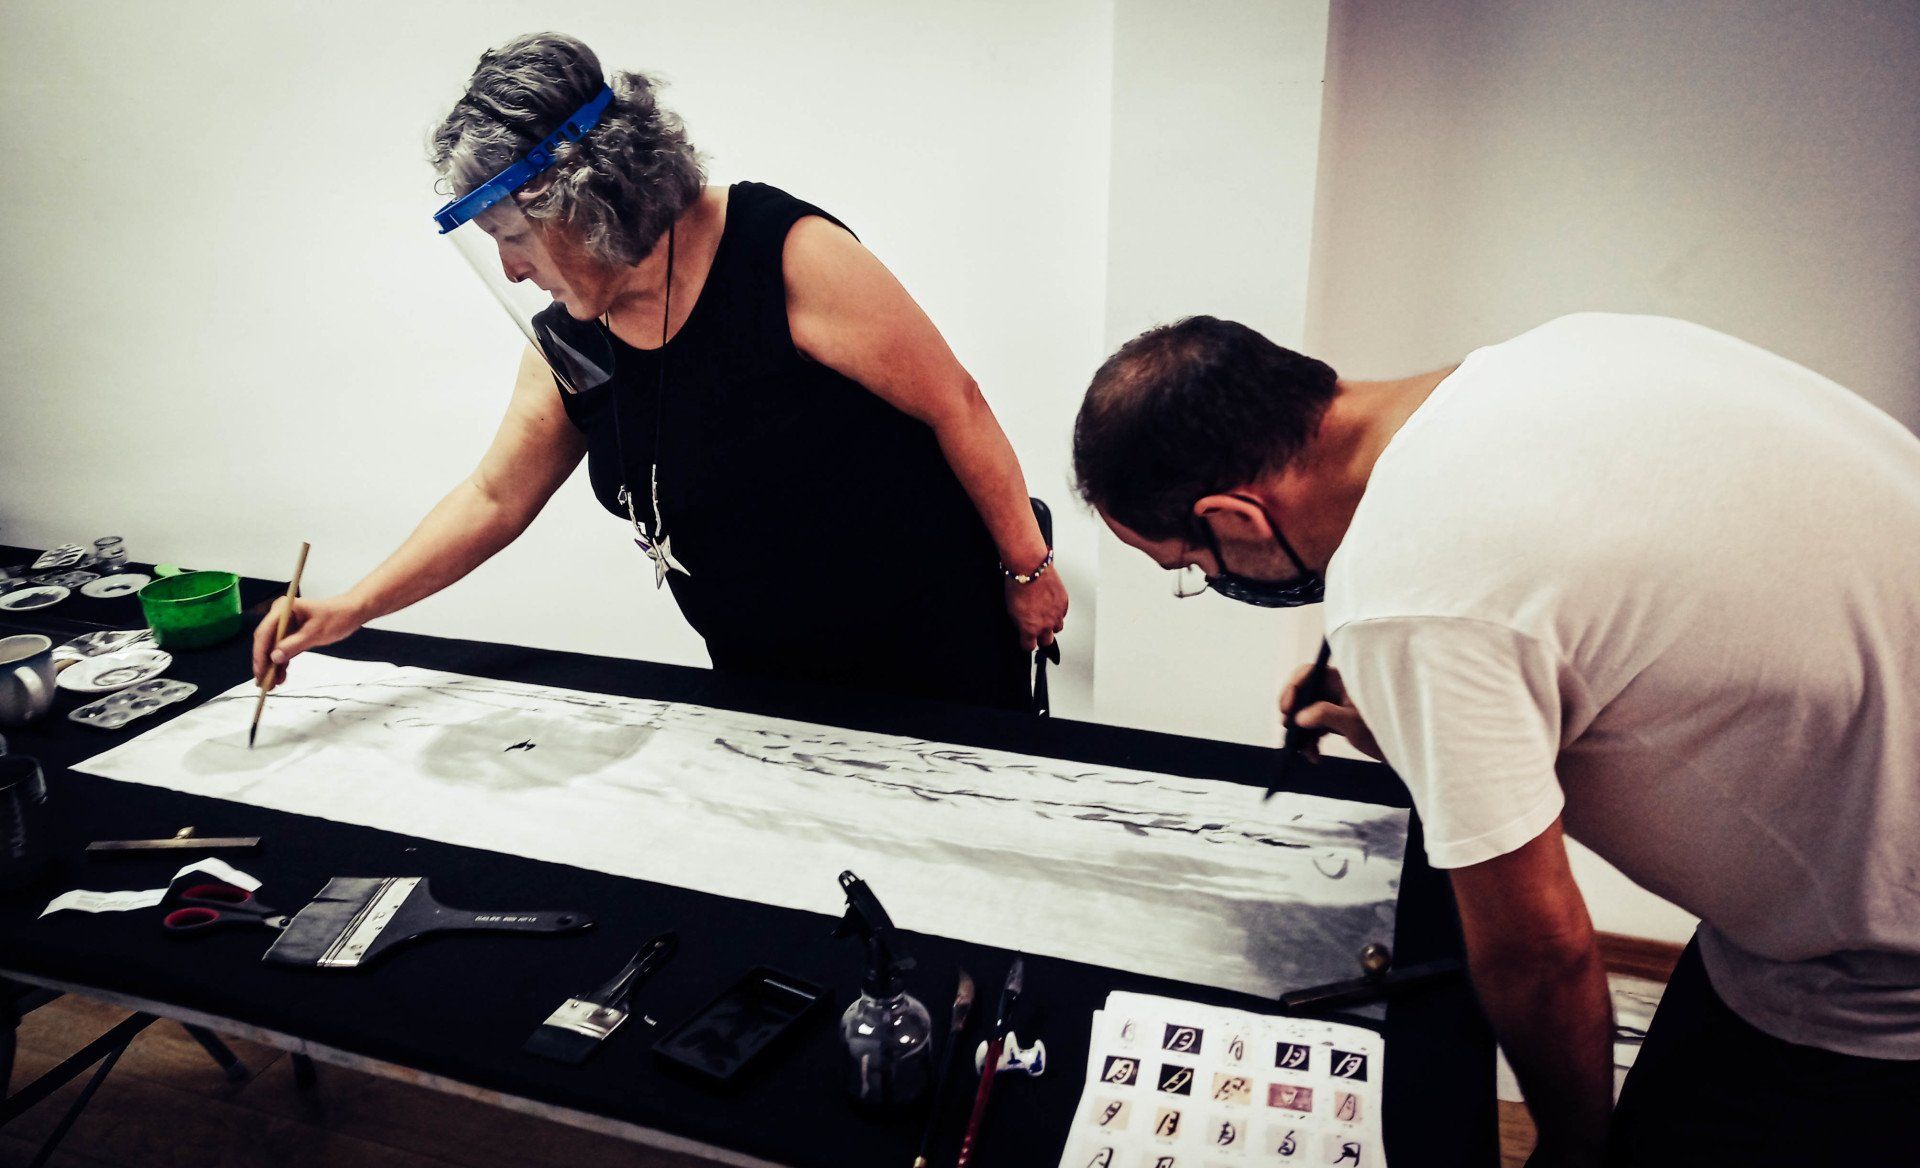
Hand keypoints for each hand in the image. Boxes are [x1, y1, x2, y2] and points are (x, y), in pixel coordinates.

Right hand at [251, 594, 366, 689]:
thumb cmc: (337, 617)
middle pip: (265, 642)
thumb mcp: (316, 633)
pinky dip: (281, 663)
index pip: (264, 633)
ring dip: (271, 666)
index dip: (260, 654)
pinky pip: (283, 650)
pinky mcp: (292, 633)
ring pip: (272, 648)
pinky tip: (280, 677)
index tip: (260, 672)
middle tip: (263, 683)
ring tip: (271, 685)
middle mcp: (279, 615)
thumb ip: (294, 644)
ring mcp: (285, 625)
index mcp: (282, 609)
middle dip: (263, 663)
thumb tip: (274, 657)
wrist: (351, 612)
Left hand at [1004, 570, 1067, 651]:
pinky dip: (1057, 612)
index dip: (1027, 643)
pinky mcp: (1064, 603)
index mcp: (1030, 628)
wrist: (1030, 568)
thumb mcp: (1011, 610)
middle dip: (1041, 637)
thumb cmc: (1018, 586)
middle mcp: (1046, 625)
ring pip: (1057, 628)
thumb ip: (1020, 624)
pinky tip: (1050, 604)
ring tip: (1044, 614)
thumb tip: (1024, 628)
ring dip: (1051, 625)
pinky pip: (1062, 614)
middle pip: (1046, 642)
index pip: (1029, 646)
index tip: (1026, 639)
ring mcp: (1057, 615)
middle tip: (1036, 629)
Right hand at [1278, 659, 1382, 761]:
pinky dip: (1310, 740)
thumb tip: (1299, 717)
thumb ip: (1325, 715)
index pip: (1308, 673)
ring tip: (1306, 752)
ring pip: (1305, 713)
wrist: (1400, 748)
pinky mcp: (1334, 719)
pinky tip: (1315, 755)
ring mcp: (1334, 704)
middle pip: (1303, 694)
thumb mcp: (1352, 723)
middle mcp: (1335, 688)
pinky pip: (1314, 726)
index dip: (1292, 688)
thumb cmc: (1382, 731)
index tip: (1286, 709)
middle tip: (1289, 732)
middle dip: (1294, 715)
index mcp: (1340, 679)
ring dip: (1301, 733)